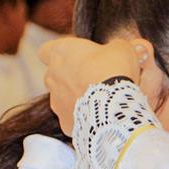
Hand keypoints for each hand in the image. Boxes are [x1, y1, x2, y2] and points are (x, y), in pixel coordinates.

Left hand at [39, 37, 153, 134]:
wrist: (113, 106)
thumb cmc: (114, 70)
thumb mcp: (121, 48)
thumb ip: (116, 46)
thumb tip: (120, 49)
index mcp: (60, 53)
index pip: (46, 50)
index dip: (62, 53)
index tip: (78, 56)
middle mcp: (51, 76)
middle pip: (56, 74)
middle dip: (72, 75)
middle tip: (97, 76)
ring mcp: (56, 101)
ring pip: (63, 97)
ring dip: (78, 96)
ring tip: (101, 99)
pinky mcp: (65, 122)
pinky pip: (73, 116)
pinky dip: (84, 116)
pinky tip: (101, 115)